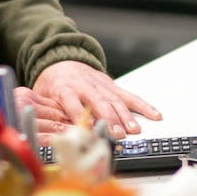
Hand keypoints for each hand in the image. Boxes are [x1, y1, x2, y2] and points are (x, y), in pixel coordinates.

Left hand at [16, 61, 161, 141]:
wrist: (61, 60)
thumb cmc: (52, 84)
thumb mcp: (43, 98)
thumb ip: (50, 114)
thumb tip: (54, 135)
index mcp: (64, 88)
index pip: (72, 103)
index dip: (80, 116)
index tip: (87, 131)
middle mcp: (85, 85)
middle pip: (99, 102)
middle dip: (110, 118)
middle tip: (118, 134)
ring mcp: (101, 85)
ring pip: (116, 100)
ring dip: (126, 116)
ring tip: (134, 130)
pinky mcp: (112, 85)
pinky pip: (129, 95)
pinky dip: (142, 105)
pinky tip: (153, 114)